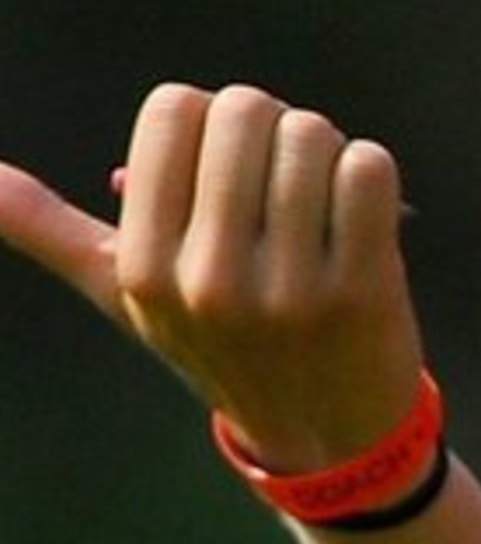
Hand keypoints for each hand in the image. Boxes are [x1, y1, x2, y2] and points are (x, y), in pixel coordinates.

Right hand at [0, 82, 423, 468]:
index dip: (205, 116)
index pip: (172, 110)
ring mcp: (289, 286)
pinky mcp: (363, 287)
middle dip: (267, 125)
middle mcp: (208, 278)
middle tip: (276, 171)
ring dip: (323, 149)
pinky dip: (367, 171)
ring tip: (317, 195)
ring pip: (310, 134)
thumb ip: (50, 230)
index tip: (219, 161)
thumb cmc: (222, 343)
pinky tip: (358, 211)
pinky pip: (368, 168)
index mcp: (143, 267)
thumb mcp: (125, 295)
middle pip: (242, 110)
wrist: (325, 434)